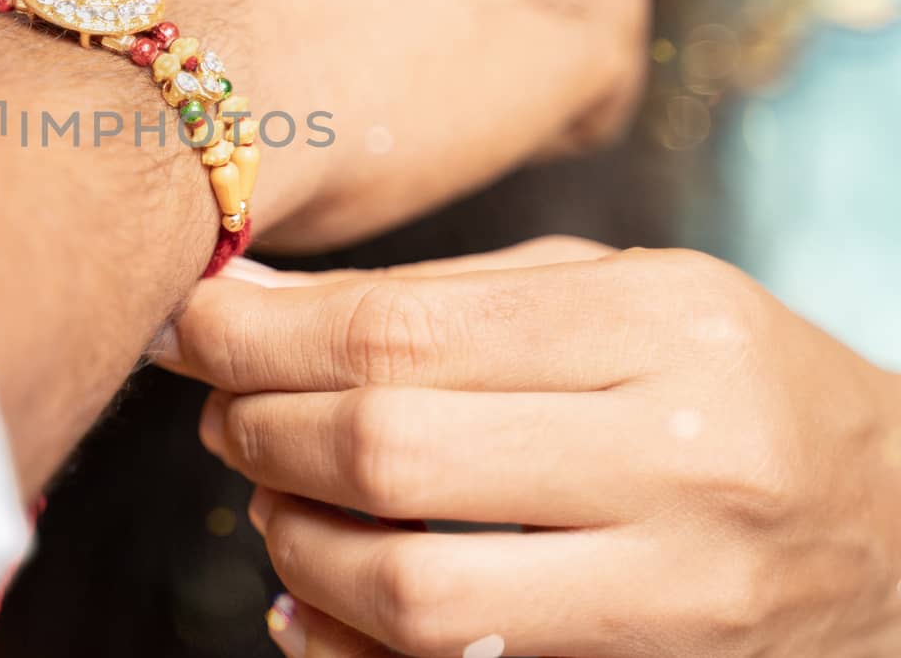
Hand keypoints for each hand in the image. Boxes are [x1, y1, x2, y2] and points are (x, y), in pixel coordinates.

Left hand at [160, 241, 900, 656]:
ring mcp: (678, 599)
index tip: (187, 326)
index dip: (259, 335)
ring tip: (274, 498)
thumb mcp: (613, 293)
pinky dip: (344, 648)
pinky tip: (313, 601)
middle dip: (262, 431)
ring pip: (410, 593)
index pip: (401, 331)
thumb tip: (245, 300)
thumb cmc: (728, 380)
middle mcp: (682, 460)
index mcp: (664, 326)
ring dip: (294, 543)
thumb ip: (434, 297)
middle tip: (225, 414)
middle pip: (388, 454)